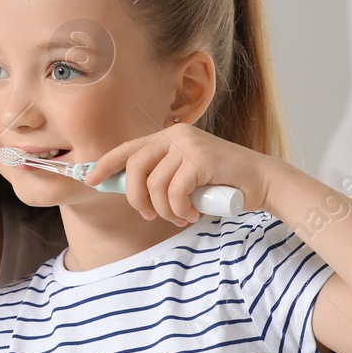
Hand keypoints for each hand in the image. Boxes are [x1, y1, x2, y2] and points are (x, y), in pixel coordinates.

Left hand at [84, 122, 278, 224]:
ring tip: (180, 216)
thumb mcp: (185, 177)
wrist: (261, 181)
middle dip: (135, 198)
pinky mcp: (200, 159)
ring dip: (165, 210)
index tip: (89, 181)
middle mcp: (176, 135)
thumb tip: (128, 192)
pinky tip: (193, 213)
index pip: (127, 149)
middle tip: (150, 215)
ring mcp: (188, 145)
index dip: (105, 165)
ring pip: (154, 185)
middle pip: (134, 168)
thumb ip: (160, 177)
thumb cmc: (221, 183)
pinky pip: (174, 193)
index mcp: (169, 136)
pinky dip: (180, 209)